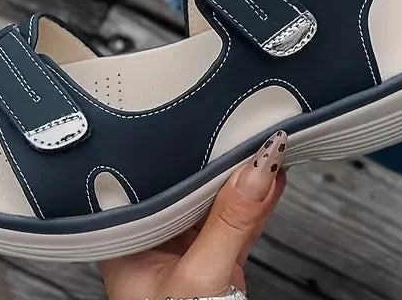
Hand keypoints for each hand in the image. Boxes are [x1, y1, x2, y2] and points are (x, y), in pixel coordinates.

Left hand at [100, 131, 286, 299]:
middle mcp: (155, 236)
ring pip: (218, 199)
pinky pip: (239, 220)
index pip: (156, 176)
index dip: (183, 145)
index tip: (216, 120)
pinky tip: (272, 178)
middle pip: (188, 182)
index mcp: (129, 236)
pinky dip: (259, 201)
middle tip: (249, 121)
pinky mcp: (216, 259)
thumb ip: (230, 224)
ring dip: (246, 175)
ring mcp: (187, 247)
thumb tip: (256, 170)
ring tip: (266, 142)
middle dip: (220, 154)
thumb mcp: (202, 281)